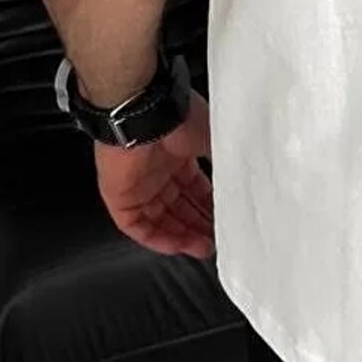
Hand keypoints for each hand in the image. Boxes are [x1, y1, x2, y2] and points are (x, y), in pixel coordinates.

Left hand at [94, 89, 214, 259]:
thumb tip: (243, 180)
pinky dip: (157, 239)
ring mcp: (136, 183)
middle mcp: (157, 169)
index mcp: (177, 153)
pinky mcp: (118, 196)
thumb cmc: (179, 117)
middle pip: (178, 207)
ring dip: (181, 236)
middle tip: (217, 239)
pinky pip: (136, 226)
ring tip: (203, 248)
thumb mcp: (214, 140)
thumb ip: (224, 164)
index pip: (194, 189)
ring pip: (159, 219)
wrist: (147, 113)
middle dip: (198, 225)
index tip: (225, 220)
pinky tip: (178, 246)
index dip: (209, 207)